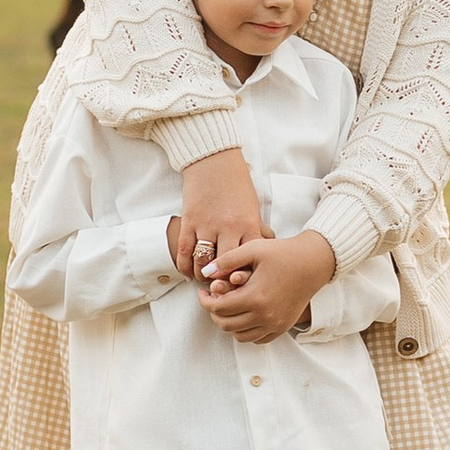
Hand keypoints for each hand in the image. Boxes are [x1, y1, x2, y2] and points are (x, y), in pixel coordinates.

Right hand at [173, 147, 264, 286]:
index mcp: (247, 224)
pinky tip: (189, 274)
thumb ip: (255, 230)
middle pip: (225, 266)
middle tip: (223, 289)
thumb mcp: (253, 207)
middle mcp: (227, 227)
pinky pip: (184, 251)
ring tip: (207, 281)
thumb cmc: (237, 184)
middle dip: (224, 281)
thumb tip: (264, 251)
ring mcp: (206, 225)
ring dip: (204, 276)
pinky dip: (185, 266)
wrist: (213, 161)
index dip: (244, 276)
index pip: (248, 260)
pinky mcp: (188, 221)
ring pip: (203, 262)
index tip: (243, 285)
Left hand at [201, 230, 336, 343]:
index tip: (203, 292)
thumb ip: (227, 261)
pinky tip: (244, 315)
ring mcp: (275, 323)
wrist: (313, 262)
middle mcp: (265, 315)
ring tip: (228, 308)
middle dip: (214, 314)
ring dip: (229, 324)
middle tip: (212, 301)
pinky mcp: (283, 326)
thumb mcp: (253, 249)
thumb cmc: (283, 252)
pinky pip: (258, 339)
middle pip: (226, 325)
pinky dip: (247, 331)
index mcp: (255, 297)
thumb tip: (205, 273)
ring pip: (240, 336)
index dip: (205, 301)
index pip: (218, 309)